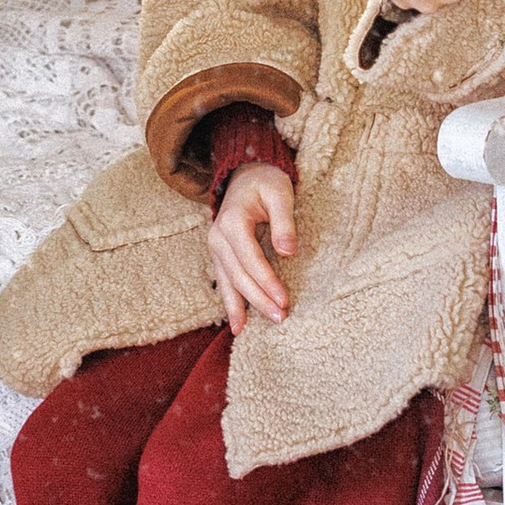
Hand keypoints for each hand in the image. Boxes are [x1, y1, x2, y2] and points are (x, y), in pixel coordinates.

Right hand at [209, 166, 296, 332]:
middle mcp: (219, 236)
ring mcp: (216, 246)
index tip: (284, 300)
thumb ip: (284, 221)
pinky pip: (224, 281)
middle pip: (238, 275)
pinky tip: (238, 324)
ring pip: (227, 282)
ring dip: (241, 307)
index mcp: (233, 220)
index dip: (267, 281)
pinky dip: (230, 303)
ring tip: (250, 330)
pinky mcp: (220, 254)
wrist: (246, 173)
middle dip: (258, 299)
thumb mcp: (280, 193)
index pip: (250, 258)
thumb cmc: (267, 182)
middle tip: (280, 318)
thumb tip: (288, 252)